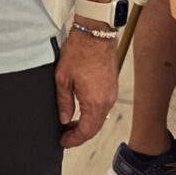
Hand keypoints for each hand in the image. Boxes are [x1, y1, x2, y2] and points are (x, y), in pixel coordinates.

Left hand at [55, 26, 117, 147]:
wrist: (95, 33)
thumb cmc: (79, 51)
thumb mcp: (63, 78)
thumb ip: (64, 101)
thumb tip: (64, 119)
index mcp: (95, 103)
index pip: (86, 131)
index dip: (74, 139)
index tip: (64, 141)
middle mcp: (107, 101)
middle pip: (95, 127)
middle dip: (80, 133)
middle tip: (65, 135)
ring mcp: (111, 93)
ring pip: (100, 117)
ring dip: (87, 123)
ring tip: (71, 122)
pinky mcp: (112, 85)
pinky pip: (103, 106)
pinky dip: (93, 112)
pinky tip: (82, 108)